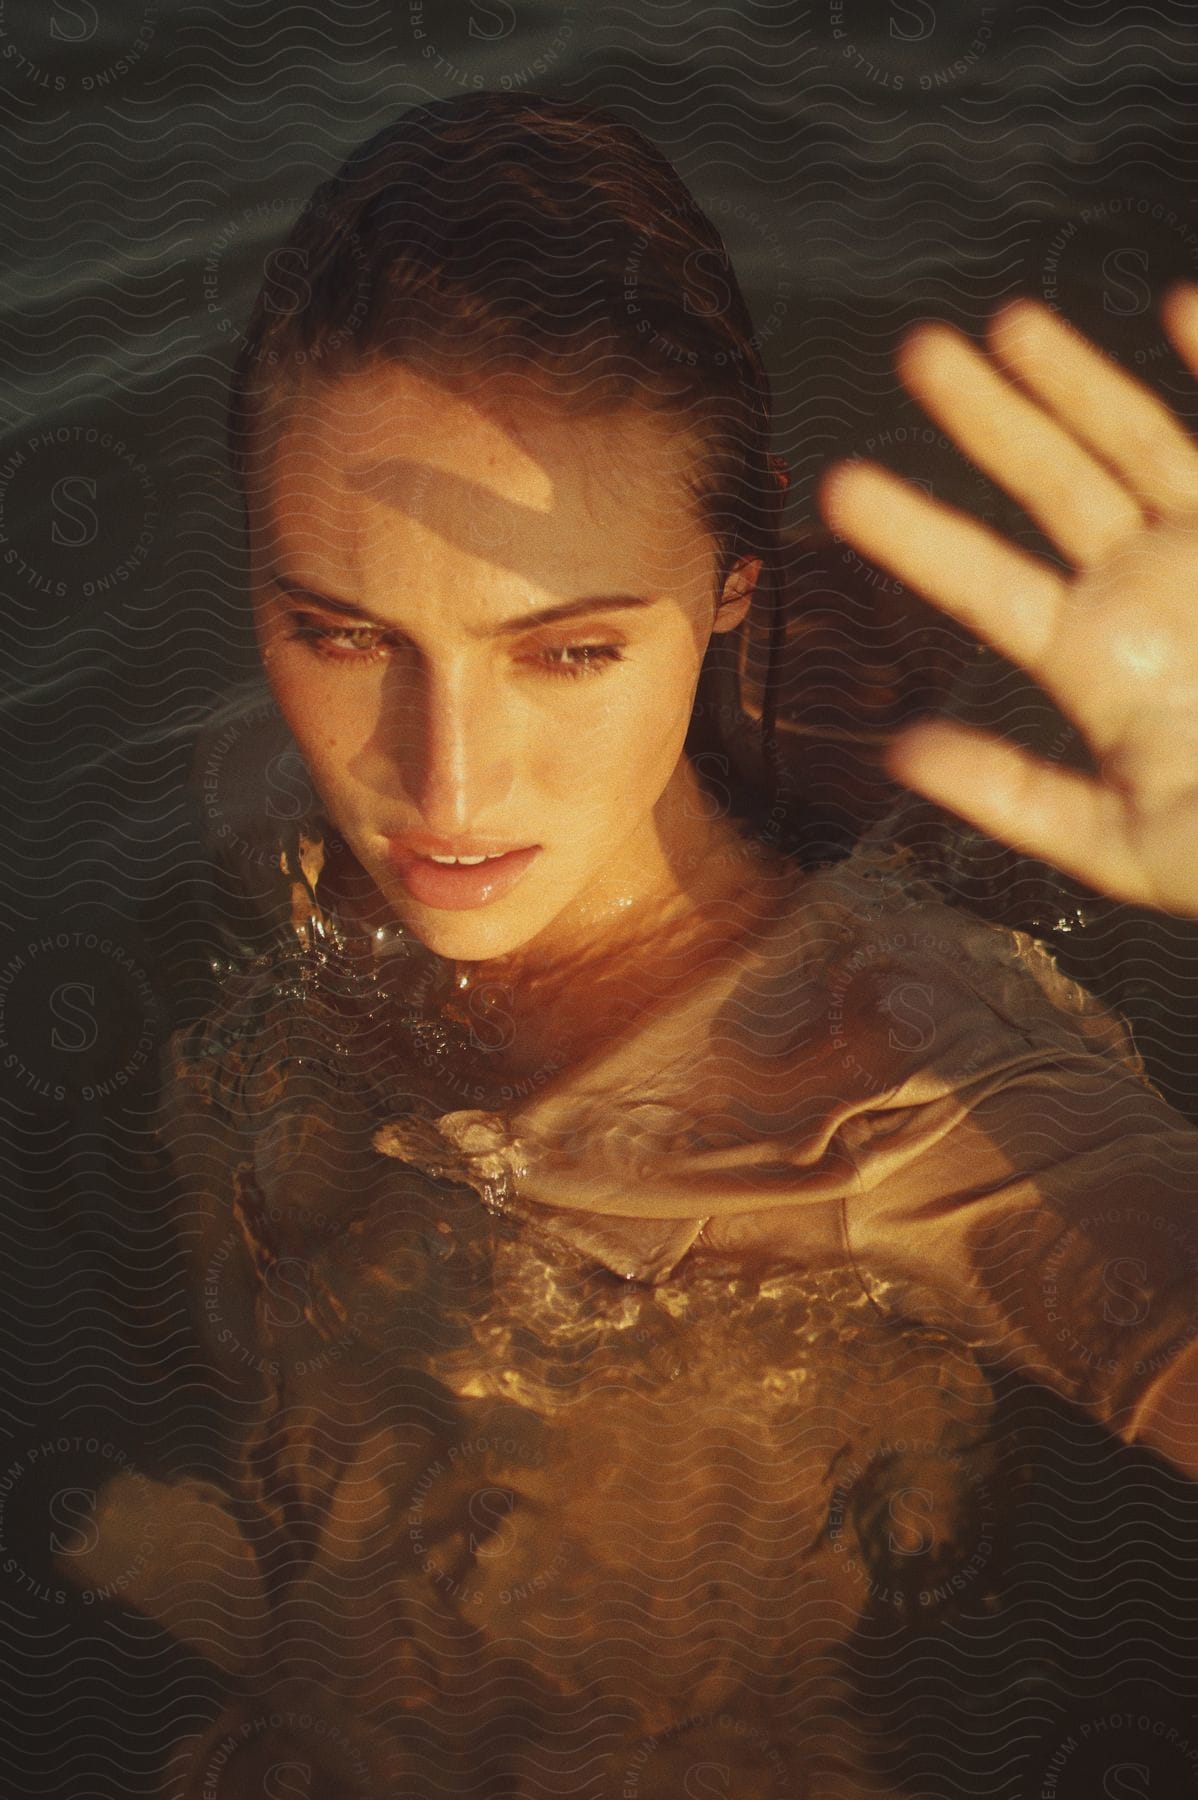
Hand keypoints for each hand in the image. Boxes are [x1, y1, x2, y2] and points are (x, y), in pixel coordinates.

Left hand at [819, 289, 1197, 917]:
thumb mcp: (1123, 845)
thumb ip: (1016, 798)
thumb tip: (898, 754)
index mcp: (1094, 663)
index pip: (984, 583)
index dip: (913, 533)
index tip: (838, 486)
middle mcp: (1143, 593)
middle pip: (1051, 484)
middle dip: (986, 417)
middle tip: (915, 350)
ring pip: (1135, 442)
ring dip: (1077, 381)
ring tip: (1006, 322)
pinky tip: (1175, 302)